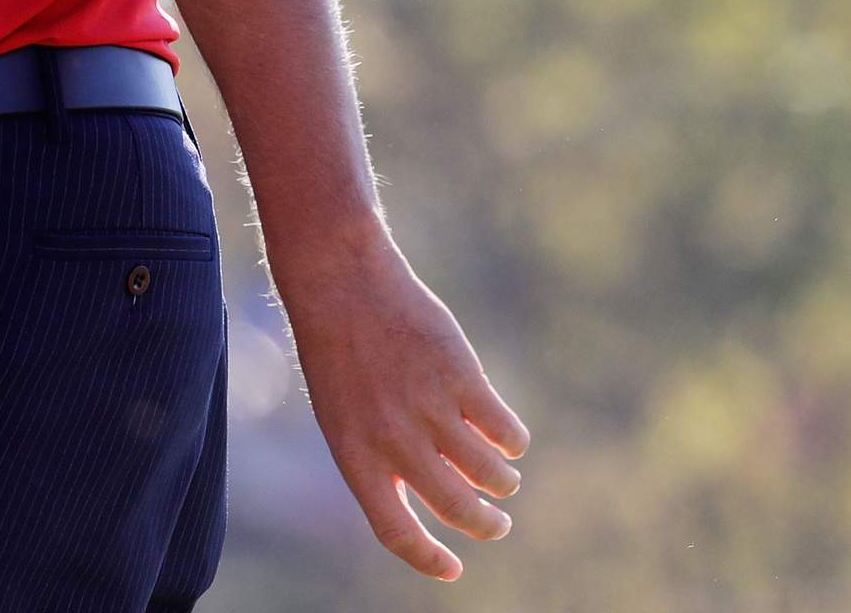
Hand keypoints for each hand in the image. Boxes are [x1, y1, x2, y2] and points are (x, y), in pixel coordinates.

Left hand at [277, 229, 529, 581]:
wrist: (341, 283)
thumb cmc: (338, 351)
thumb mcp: (343, 415)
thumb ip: (382, 458)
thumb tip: (436, 495)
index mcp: (356, 456)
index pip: (396, 532)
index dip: (429, 558)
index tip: (453, 568)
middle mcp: (394, 441)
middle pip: (456, 508)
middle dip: (485, 525)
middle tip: (497, 524)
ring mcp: (430, 408)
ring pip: (489, 473)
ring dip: (503, 483)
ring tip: (504, 480)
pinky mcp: (461, 377)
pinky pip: (504, 429)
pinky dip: (512, 441)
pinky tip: (509, 439)